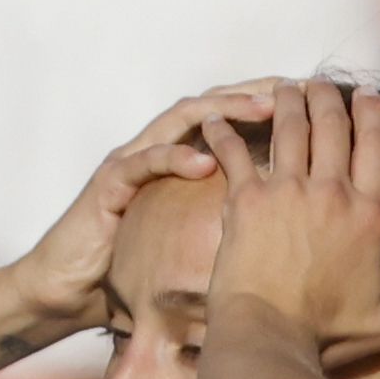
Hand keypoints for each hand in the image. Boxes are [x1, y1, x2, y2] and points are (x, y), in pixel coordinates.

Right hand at [0, 86, 273, 348]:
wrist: (66, 289)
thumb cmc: (129, 273)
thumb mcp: (188, 247)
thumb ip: (224, 232)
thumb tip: (285, 246)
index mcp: (178, 160)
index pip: (229, 119)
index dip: (269, 105)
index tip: (312, 103)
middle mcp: (155, 149)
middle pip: (212, 104)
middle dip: (255, 92)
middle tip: (296, 88)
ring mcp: (131, 161)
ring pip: (181, 119)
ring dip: (225, 110)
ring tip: (264, 110)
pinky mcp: (108, 183)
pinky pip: (143, 162)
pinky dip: (175, 158)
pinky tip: (206, 163)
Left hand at [195, 77, 379, 368]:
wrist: (269, 340)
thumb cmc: (328, 337)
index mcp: (369, 215)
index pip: (376, 148)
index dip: (372, 114)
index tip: (365, 94)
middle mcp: (331, 193)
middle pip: (333, 127)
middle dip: (327, 97)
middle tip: (320, 84)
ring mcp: (287, 192)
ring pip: (290, 129)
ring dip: (288, 102)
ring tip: (285, 88)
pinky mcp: (246, 200)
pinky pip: (235, 154)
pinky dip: (224, 133)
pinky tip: (216, 119)